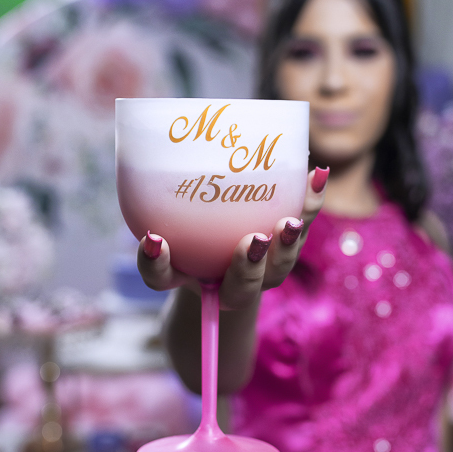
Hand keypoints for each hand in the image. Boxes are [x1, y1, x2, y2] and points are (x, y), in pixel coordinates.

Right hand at [137, 166, 328, 310]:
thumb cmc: (192, 242)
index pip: (168, 279)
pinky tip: (316, 174)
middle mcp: (234, 286)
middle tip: (252, 240)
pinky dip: (310, 201)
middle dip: (249, 267)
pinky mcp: (289, 245)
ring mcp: (266, 270)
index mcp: (186, 281)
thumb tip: (135, 163)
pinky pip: (302, 225)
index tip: (155, 239)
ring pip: (280, 266)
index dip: (158, 264)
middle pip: (243, 288)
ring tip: (290, 220)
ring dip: (287, 243)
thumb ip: (159, 215)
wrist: (227, 265)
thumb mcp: (172, 230)